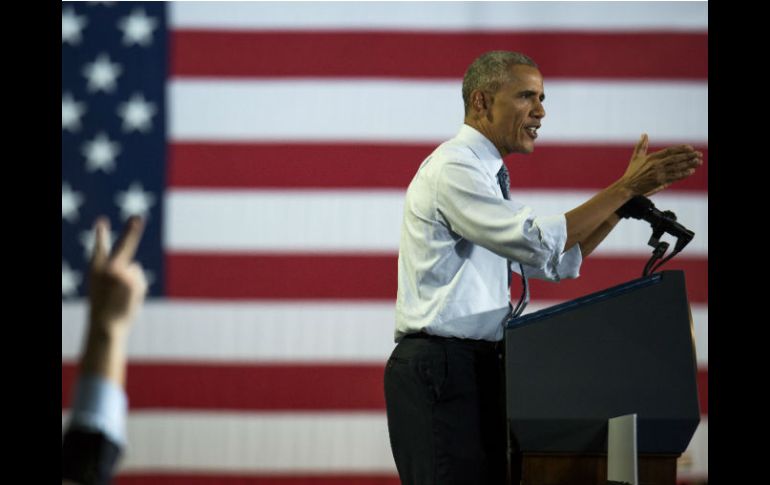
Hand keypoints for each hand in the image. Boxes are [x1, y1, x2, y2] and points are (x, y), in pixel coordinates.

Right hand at [88, 216, 147, 333]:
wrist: (106, 325)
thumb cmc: (104, 307)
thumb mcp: (103, 287)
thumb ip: (116, 273)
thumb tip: (135, 265)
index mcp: (95, 269)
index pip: (99, 248)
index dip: (101, 234)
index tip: (101, 221)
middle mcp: (108, 268)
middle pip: (124, 245)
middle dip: (131, 230)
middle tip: (137, 216)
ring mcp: (122, 274)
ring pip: (134, 269)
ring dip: (131, 281)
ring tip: (121, 295)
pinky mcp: (134, 280)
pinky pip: (139, 278)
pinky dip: (137, 287)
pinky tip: (127, 297)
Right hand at [621, 134, 701, 196]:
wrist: (628, 186)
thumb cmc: (632, 172)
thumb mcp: (636, 157)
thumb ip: (641, 145)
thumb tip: (644, 134)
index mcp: (652, 157)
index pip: (670, 151)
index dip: (681, 149)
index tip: (690, 147)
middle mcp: (656, 164)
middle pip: (676, 158)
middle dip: (688, 156)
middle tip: (699, 154)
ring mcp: (658, 173)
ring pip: (676, 167)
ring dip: (688, 164)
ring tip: (698, 162)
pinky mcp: (659, 181)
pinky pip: (673, 177)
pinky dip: (683, 174)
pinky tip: (690, 171)